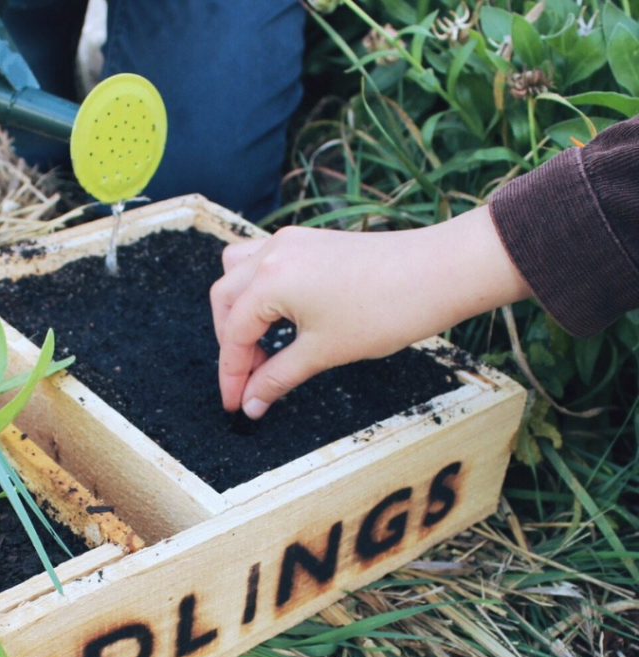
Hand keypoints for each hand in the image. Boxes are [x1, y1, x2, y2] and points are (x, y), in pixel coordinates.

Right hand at [210, 206, 533, 417]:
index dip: (232, 375)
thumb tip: (252, 403)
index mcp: (270, 280)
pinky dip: (261, 292)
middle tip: (249, 381)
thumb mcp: (324, 352)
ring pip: (240, 273)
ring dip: (239, 311)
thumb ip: (278, 377)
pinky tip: (278, 317)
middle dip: (231, 343)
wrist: (441, 273)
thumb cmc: (387, 309)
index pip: (235, 334)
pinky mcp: (311, 242)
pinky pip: (265, 262)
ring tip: (259, 346)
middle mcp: (273, 254)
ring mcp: (292, 242)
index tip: (235, 404)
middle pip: (226, 300)